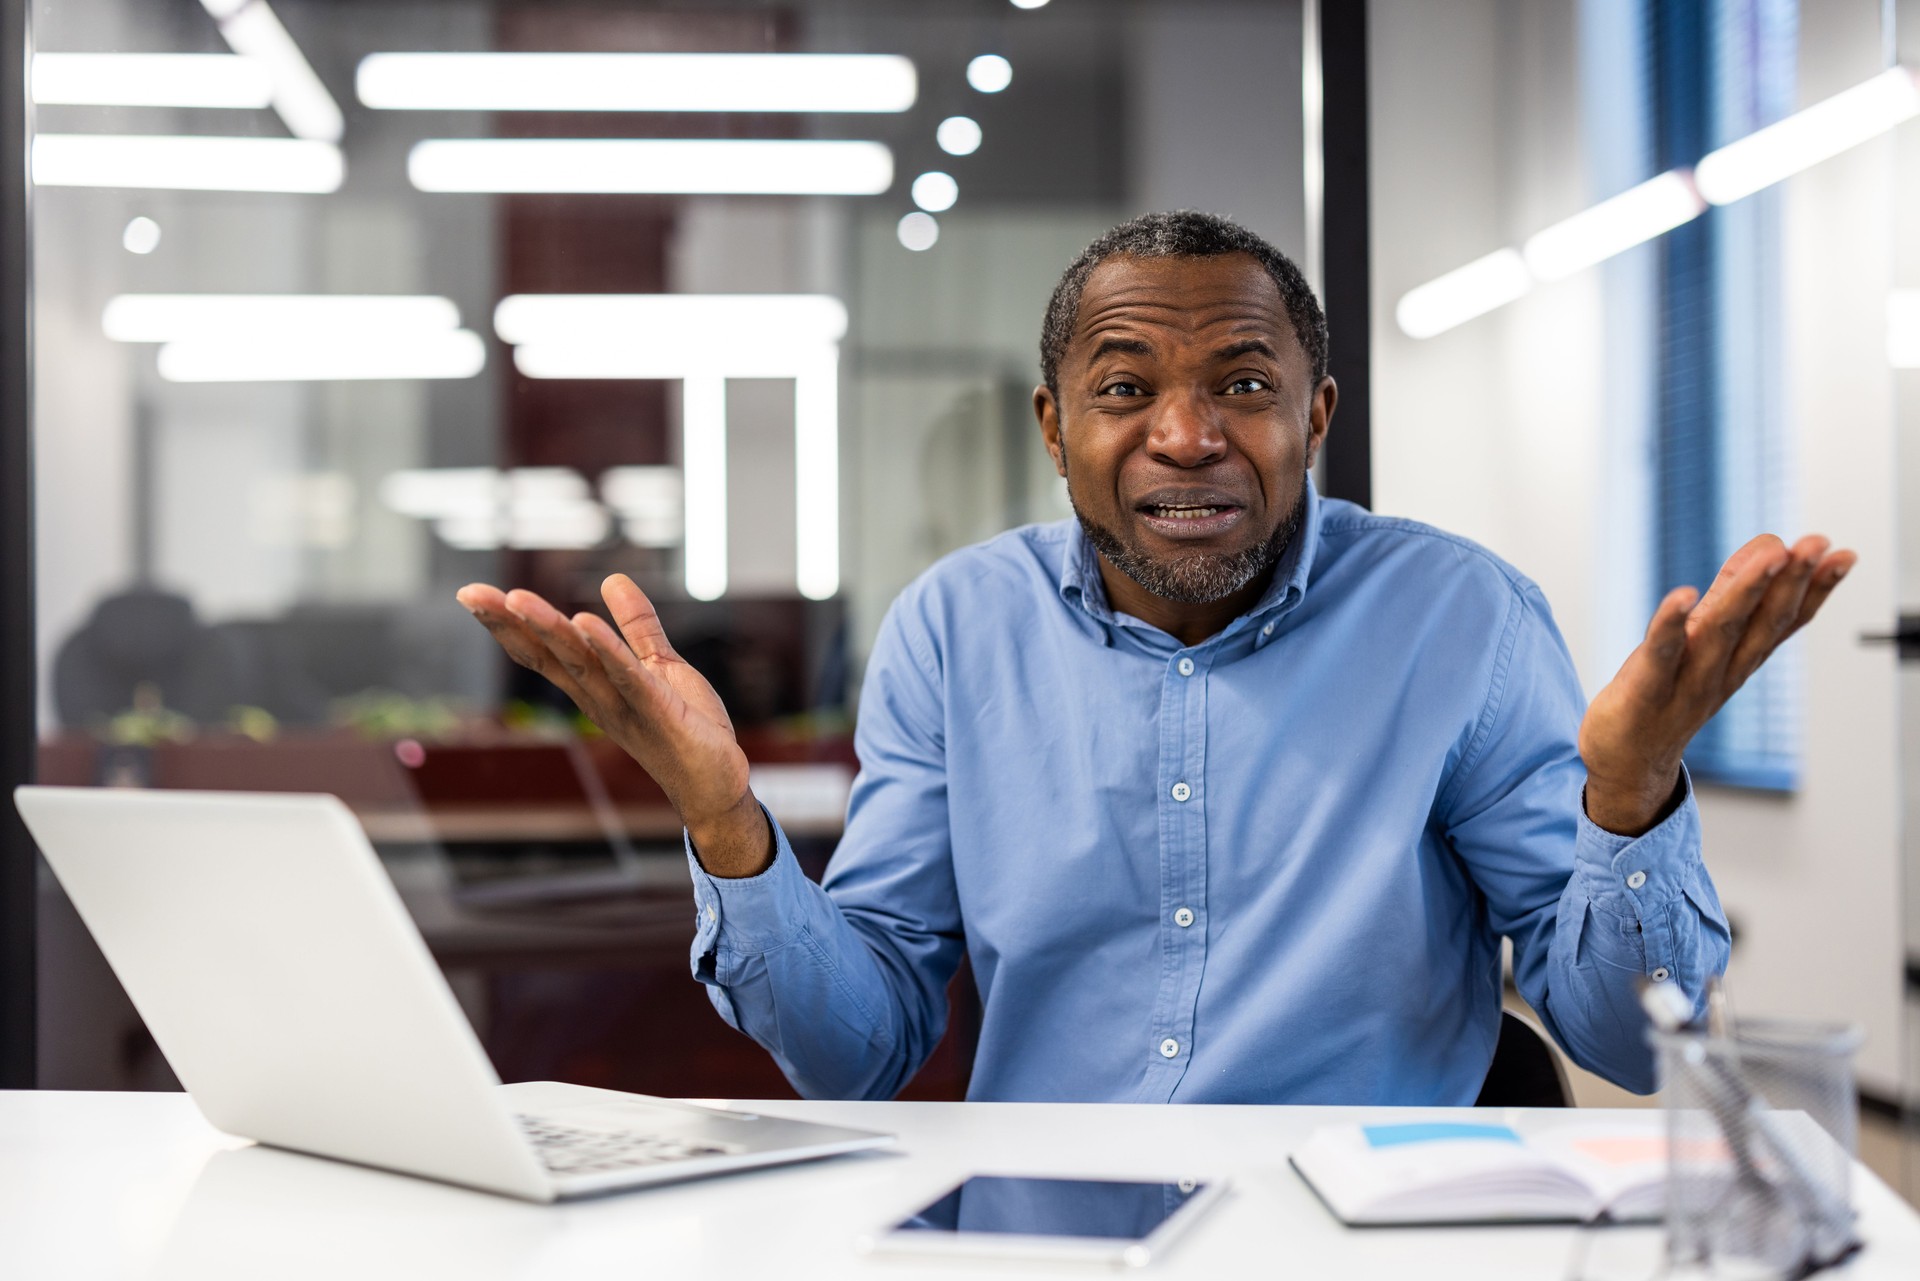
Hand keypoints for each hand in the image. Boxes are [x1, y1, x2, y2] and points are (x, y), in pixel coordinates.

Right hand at [454, 574, 773, 876]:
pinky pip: (630, 678)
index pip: (542, 651)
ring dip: (549, 629)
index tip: (473, 594)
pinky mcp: (660, 711)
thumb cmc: (686, 727)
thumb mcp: (658, 664)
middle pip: (548, 655)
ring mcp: (626, 706)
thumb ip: (637, 625)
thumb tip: (613, 579)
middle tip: (472, 593)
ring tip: (515, 598)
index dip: (508, 624)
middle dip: (510, 624)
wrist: (715, 783)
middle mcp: (599, 698)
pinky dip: (608, 650)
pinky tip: (585, 622)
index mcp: (593, 685)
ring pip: (580, 663)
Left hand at [1580, 534, 1854, 834]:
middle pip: (1763, 623)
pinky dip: (1671, 624)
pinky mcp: (1644, 690)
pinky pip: (1661, 653)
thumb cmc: (1666, 693)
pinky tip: (1682, 595)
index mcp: (1739, 659)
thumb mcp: (1706, 640)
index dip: (1816, 590)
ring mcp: (1686, 682)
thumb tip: (1769, 547)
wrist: (1627, 763)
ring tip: (1773, 554)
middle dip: (1793, 582)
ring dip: (1748, 591)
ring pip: (1722, 632)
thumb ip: (1733, 594)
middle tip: (1817, 544)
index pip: (1784, 621)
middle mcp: (1722, 671)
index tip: (1844, 556)